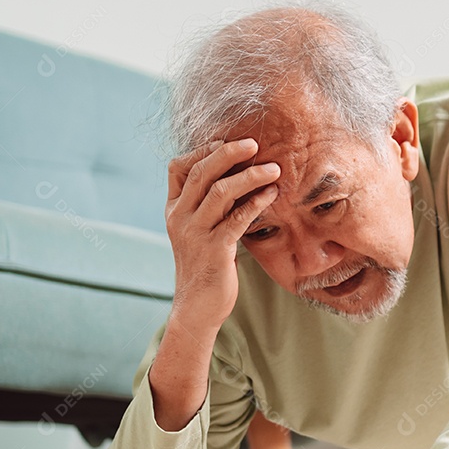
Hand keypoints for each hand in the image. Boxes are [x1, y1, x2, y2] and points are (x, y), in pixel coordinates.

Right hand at [165, 138, 280, 331]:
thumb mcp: (201, 229)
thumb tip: (237, 177)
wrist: (197, 306)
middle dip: (229, 153)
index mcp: (173, 209)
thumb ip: (210, 205)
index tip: (228, 141)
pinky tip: (273, 194)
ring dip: (250, 176)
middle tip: (255, 144)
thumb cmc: (206, 264)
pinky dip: (257, 203)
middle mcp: (179, 217)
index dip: (203, 150)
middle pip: (202, 173)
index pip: (178, 167)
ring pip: (220, 192)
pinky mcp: (215, 250)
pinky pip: (237, 219)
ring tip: (274, 168)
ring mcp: (195, 233)